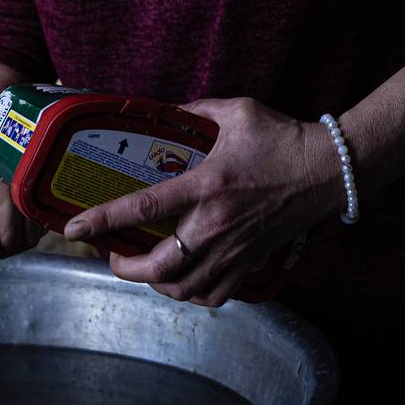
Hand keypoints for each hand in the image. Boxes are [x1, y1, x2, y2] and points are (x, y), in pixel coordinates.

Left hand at [62, 97, 345, 306]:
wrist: (331, 170)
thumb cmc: (284, 138)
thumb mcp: (236, 111)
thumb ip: (195, 111)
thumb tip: (166, 111)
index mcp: (207, 185)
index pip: (143, 208)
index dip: (103, 221)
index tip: (74, 229)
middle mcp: (217, 225)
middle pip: (159, 267)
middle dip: (125, 269)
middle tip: (113, 256)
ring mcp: (236, 248)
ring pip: (185, 289)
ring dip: (157, 284)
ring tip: (145, 268)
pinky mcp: (253, 260)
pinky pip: (216, 294)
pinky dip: (193, 294)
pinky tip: (185, 279)